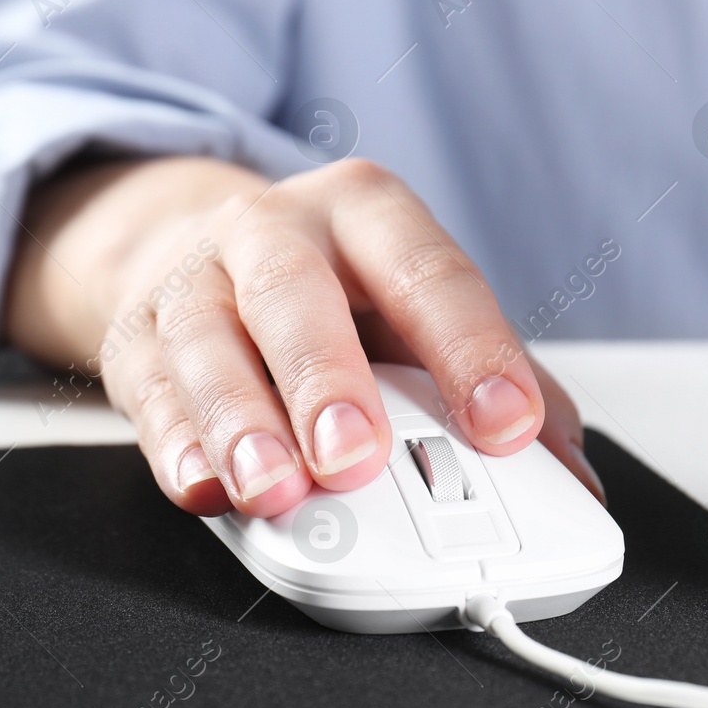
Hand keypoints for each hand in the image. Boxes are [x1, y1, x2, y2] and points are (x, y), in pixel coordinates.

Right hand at [5, 155, 604, 516]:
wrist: (194, 247)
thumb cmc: (334, 293)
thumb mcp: (418, 317)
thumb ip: (501, 390)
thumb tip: (573, 484)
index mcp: (370, 216)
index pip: (431, 273)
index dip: (473, 350)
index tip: (508, 426)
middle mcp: (276, 231)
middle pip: (296, 293)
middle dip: (328, 379)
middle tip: (360, 456)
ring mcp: (195, 279)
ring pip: (207, 343)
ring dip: (242, 423)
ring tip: (278, 490)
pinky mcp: (134, 338)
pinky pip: (148, 392)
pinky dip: (177, 445)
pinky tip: (206, 488)